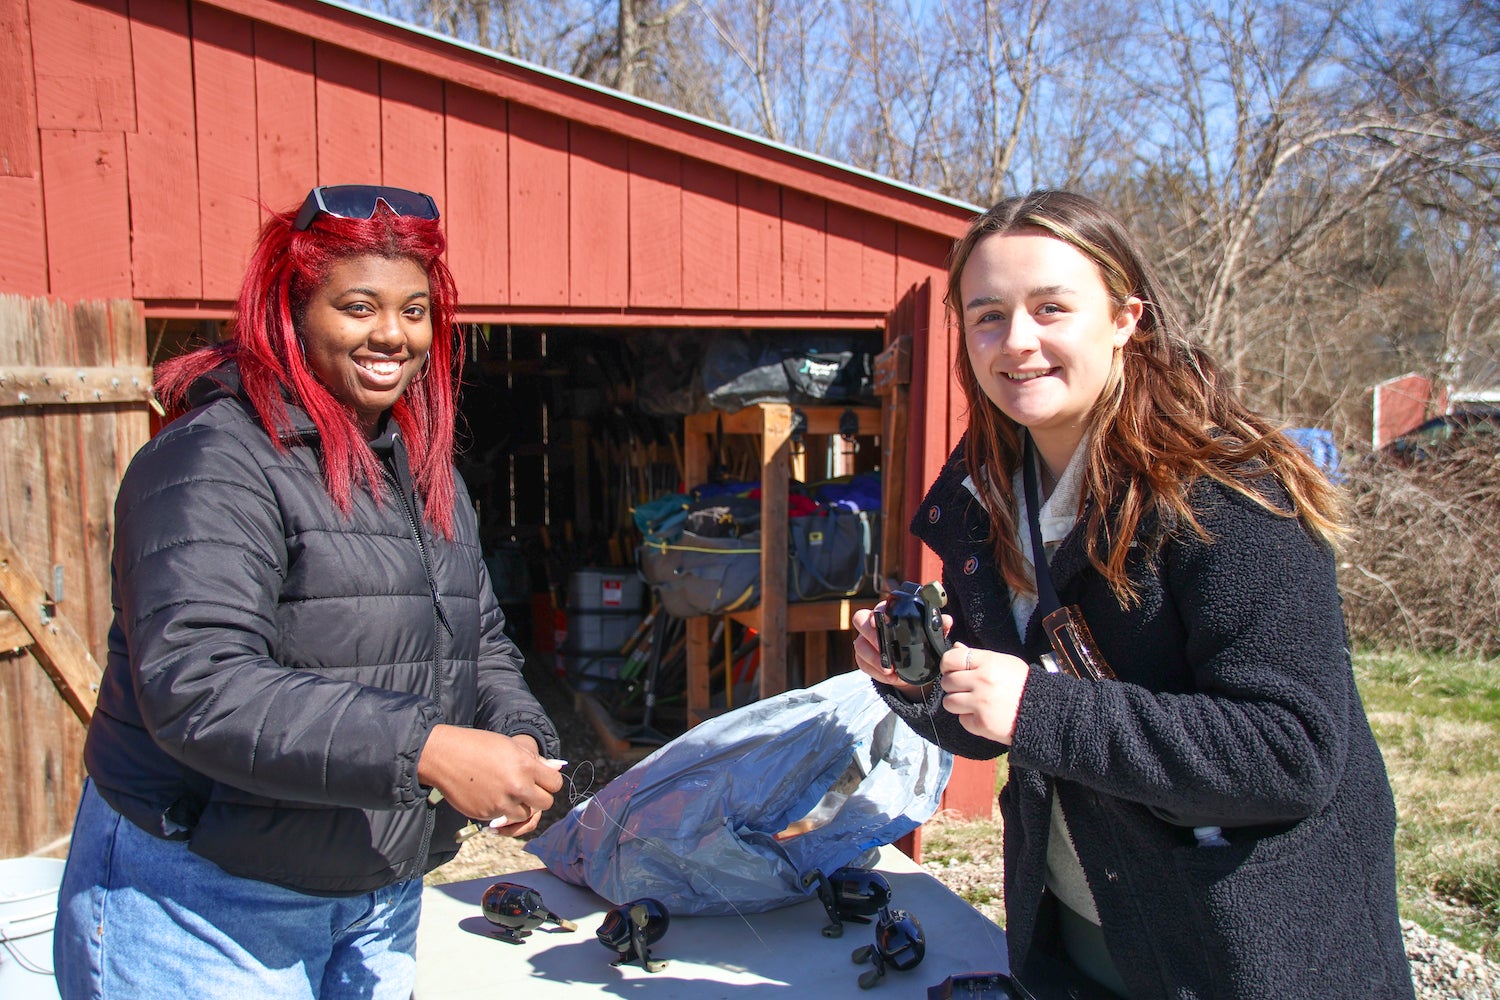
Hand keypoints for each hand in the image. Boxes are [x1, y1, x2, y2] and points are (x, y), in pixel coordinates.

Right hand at [418, 726, 564, 830]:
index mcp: (526, 766)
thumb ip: (535, 761)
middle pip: (545, 803)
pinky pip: (503, 819)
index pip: (555, 783)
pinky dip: (499, 811)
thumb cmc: (478, 746)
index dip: (549, 782)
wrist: (444, 756)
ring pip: (525, 815)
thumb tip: (558, 767)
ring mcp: (501, 803)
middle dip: (539, 798)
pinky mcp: (486, 815)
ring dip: (519, 807)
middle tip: (527, 790)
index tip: (541, 780)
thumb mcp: (510, 746)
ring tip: (506, 792)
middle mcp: (517, 786)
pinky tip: (489, 796)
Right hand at [851, 605, 954, 699]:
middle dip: (871, 634)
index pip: (879, 607)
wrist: (913, 666)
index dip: (879, 613)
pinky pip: (861, 663)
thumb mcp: (931, 636)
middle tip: (883, 648)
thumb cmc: (919, 644)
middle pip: (860, 620)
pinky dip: (875, 671)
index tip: (883, 621)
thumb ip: (938, 627)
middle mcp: (872, 623)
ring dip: (874, 658)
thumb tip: (946, 620)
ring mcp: (864, 640)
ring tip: (889, 670)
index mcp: (889, 613)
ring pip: (859, 644)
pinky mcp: (862, 658)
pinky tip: (888, 677)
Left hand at [939, 643, 1029, 744]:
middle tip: (967, 689)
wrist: (1045, 711)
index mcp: (988, 662)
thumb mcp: (1004, 663)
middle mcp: (982, 681)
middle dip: (954, 686)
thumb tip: (956, 647)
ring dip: (958, 703)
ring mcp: (980, 703)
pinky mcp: (981, 723)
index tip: (953, 670)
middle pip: (947, 681)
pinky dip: (969, 719)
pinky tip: (983, 715)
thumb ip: (978, 657)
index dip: (948, 665)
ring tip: (973, 702)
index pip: (950, 658)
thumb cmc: (1023, 684)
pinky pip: (961, 720)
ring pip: (949, 702)